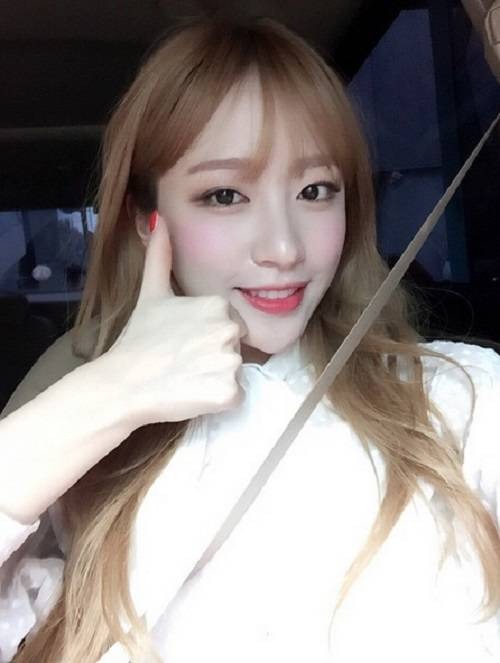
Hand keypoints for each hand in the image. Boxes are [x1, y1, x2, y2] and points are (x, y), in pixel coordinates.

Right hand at [105, 212, 246, 426]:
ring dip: (216, 379)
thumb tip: (157, 218)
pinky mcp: (228, 392)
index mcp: (217, 304)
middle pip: (235, 347)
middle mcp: (229, 329)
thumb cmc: (137, 339)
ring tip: (186, 377)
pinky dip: (218, 400)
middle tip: (184, 361)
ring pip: (236, 372)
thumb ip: (160, 256)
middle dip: (215, 357)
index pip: (230, 324)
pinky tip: (192, 393)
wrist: (123, 383)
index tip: (184, 343)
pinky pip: (235, 397)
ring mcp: (230, 362)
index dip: (207, 337)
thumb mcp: (151, 294)